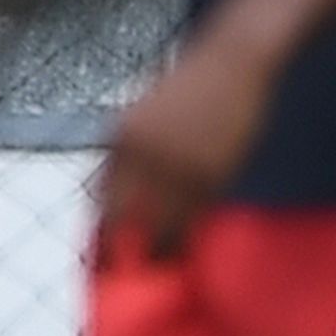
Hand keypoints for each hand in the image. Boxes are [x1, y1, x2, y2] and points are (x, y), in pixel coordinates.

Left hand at [99, 39, 276, 256]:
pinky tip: (186, 250)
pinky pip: (193, 217)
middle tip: (131, 276)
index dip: (103, 235)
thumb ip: (131, 156)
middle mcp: (139, 154)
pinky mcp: (209, 172)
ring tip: (161, 270)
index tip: (104, 261)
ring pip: (159, 225)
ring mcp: (174, 165)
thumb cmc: (193, 88)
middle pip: (123, 220)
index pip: (101, 201)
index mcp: (119, 139)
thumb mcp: (145, 116)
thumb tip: (118, 199)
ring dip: (158, 252)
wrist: (234, 60)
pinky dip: (187, 238)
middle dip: (124, 252)